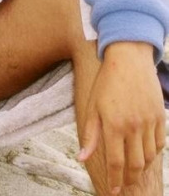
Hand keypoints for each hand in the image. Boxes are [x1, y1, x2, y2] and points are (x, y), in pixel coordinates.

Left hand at [78, 42, 165, 193]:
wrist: (128, 59)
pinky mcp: (160, 116)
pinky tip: (146, 153)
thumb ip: (90, 134)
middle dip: (129, 179)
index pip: (116, 162)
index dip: (115, 180)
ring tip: (133, 170)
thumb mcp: (92, 105)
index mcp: (114, 124)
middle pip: (135, 164)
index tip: (113, 191)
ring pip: (149, 156)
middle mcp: (133, 126)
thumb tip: (82, 158)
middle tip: (124, 185)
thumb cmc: (106, 82)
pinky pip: (160, 143)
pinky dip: (154, 152)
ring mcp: (149, 122)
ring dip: (141, 167)